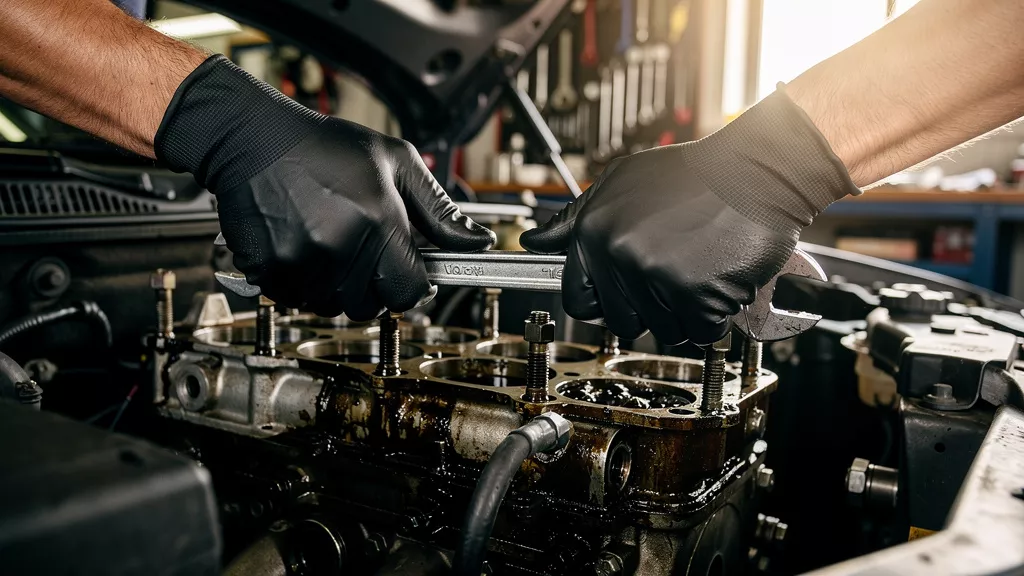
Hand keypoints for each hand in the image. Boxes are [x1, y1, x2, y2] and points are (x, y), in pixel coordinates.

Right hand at [155, 56, 494, 318]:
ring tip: (331, 243)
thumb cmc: (325, 146)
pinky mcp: (269, 270)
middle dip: (375, 284)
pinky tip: (304, 248)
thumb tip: (477, 241)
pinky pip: (299, 301)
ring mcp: (301, 261)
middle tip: (364, 248)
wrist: (253, 139)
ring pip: (335, 306)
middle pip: (372, 304)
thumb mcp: (397, 162)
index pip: (410, 291)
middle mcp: (339, 245)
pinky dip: (305, 285)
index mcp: (378, 219)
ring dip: (338, 286)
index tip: (407, 271)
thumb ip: (440, 209)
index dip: (412, 284)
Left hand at [521, 89, 857, 344]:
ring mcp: (654, 274)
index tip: (621, 299)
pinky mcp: (693, 291)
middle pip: (622, 323)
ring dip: (687, 313)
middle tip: (675, 277)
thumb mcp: (622, 181)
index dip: (602, 304)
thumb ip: (576, 217)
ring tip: (701, 270)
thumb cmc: (695, 173)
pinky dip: (717, 316)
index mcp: (594, 230)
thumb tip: (535, 241)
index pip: (576, 298)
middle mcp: (617, 253)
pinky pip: (702, 331)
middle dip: (650, 310)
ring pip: (664, 331)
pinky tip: (720, 280)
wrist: (757, 168)